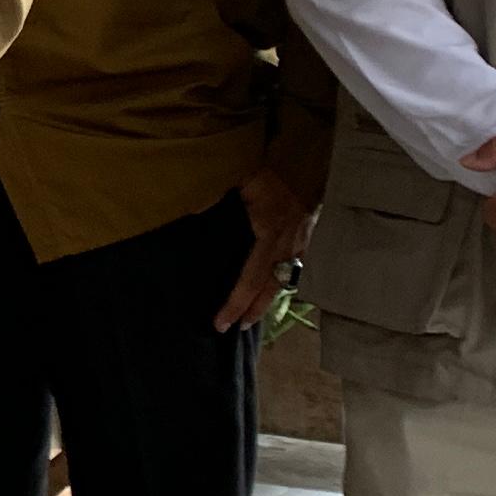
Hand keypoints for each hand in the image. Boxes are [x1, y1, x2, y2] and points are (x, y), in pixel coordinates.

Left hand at [213, 163, 313, 330]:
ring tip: (253, 315)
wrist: (304, 166)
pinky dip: (280, 282)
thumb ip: (214, 199)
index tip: (222, 322)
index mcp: (268, 235)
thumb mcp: (241, 183)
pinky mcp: (306, 241)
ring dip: (267, 301)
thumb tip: (189, 211)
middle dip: (253, 311)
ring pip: (283, 282)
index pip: (250, 279)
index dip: (236, 303)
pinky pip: (292, 270)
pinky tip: (272, 288)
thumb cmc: (270, 174)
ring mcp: (299, 246)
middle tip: (237, 329)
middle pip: (269, 289)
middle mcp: (286, 247)